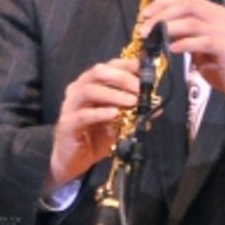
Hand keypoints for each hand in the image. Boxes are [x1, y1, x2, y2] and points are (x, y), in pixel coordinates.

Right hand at [47, 58, 139, 186]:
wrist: (72, 160)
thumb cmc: (95, 137)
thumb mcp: (120, 122)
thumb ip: (134, 111)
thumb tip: (157, 105)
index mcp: (92, 83)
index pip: (109, 66)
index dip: (127, 65)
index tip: (145, 70)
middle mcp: (79, 89)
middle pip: (98, 72)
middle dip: (122, 77)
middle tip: (139, 89)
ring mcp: (70, 105)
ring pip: (90, 90)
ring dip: (114, 94)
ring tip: (132, 101)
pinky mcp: (67, 124)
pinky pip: (83, 115)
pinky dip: (100, 113)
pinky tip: (114, 114)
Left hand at [141, 0, 224, 122]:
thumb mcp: (201, 48)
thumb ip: (186, 37)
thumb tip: (159, 31)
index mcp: (214, 13)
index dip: (163, 3)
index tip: (144, 15)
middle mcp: (221, 17)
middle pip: (187, 5)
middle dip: (161, 14)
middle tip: (143, 28)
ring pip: (191, 22)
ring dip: (167, 29)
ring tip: (151, 38)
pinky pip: (202, 42)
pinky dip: (183, 44)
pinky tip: (170, 49)